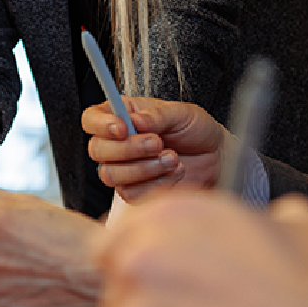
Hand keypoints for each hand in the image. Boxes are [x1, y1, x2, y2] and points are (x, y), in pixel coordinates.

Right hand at [83, 96, 228, 200]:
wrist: (216, 157)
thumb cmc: (196, 129)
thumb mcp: (181, 113)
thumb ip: (157, 115)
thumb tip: (135, 121)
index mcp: (123, 115)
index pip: (91, 119)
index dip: (101, 125)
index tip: (123, 128)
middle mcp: (117, 143)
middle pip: (97, 150)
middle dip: (129, 148)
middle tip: (158, 143)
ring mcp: (124, 169)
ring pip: (111, 174)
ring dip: (144, 167)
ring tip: (172, 157)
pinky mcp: (135, 191)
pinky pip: (131, 194)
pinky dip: (156, 183)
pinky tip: (175, 171)